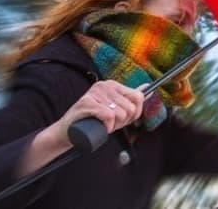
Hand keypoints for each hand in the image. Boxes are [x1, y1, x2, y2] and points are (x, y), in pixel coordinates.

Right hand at [19, 81, 144, 176]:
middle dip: (123, 122)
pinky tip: (102, 128)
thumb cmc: (94, 122)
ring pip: (120, 113)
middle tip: (110, 124)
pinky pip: (109, 117)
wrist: (68, 133)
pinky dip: (108, 127)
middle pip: (130, 108)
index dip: (134, 113)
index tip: (123, 119)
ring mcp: (94, 93)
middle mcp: (104, 85)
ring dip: (114, 126)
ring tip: (103, 125)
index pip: (138, 97)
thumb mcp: (116, 109)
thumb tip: (148, 89)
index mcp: (113, 85)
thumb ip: (131, 98)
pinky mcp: (86, 102)